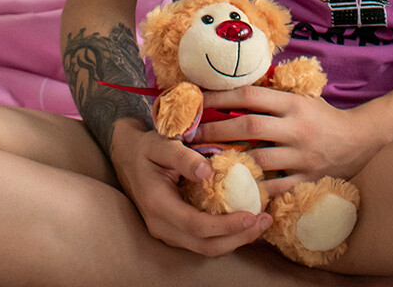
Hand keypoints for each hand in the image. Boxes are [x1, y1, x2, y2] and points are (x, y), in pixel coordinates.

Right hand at [108, 120, 270, 255]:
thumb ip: (183, 157)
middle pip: (204, 245)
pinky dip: (226, 236)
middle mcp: (160, 225)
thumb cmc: (146, 147)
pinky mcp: (174, 231)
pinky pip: (203, 242)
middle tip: (265, 220)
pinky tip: (244, 221)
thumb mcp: (161, 143)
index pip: (196, 226)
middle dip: (238, 237)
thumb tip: (208, 172)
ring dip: (235, 240)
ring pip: (205, 248)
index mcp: (157, 205)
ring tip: (261, 222)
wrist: (127, 155)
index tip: (252, 215)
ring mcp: (166, 232)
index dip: (226, 225)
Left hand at [196, 84, 382, 199]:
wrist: (360, 139)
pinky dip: (254, 189)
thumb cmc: (322, 116)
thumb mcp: (301, 97)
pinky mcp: (307, 180)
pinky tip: (232, 189)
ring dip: (228, 162)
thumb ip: (272, 95)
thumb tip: (232, 87)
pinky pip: (275, 187)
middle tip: (190, 134)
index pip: (250, 96)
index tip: (196, 100)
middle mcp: (296, 128)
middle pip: (248, 127)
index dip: (220, 97)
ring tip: (203, 162)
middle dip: (215, 130)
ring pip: (258, 160)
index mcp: (293, 104)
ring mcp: (302, 157)